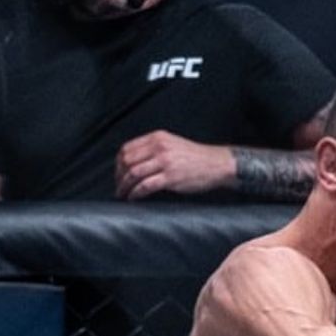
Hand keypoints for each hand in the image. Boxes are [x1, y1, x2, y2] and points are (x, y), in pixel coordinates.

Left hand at [115, 130, 234, 199]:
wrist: (217, 164)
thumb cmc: (195, 157)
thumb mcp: (172, 144)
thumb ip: (154, 149)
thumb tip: (134, 162)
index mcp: (157, 138)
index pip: (127, 148)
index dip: (118, 163)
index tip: (117, 174)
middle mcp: (159, 147)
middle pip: (127, 161)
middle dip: (118, 176)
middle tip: (118, 187)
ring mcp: (165, 162)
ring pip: (134, 174)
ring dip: (124, 186)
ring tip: (122, 194)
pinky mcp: (170, 177)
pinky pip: (145, 186)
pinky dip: (135, 193)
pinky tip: (133, 198)